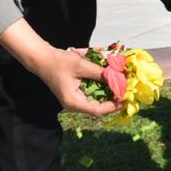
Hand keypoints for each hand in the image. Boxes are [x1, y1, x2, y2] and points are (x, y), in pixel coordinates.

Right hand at [0, 20, 118, 117]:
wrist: (44, 59)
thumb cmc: (60, 62)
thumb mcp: (82, 66)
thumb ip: (100, 73)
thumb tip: (118, 77)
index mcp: (74, 102)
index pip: (98, 110)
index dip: (114, 105)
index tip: (126, 95)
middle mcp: (75, 104)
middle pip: (99, 108)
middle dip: (114, 99)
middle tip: (127, 89)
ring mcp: (75, 100)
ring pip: (97, 101)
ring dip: (109, 93)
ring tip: (122, 84)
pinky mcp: (76, 93)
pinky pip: (92, 94)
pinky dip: (102, 88)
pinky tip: (110, 80)